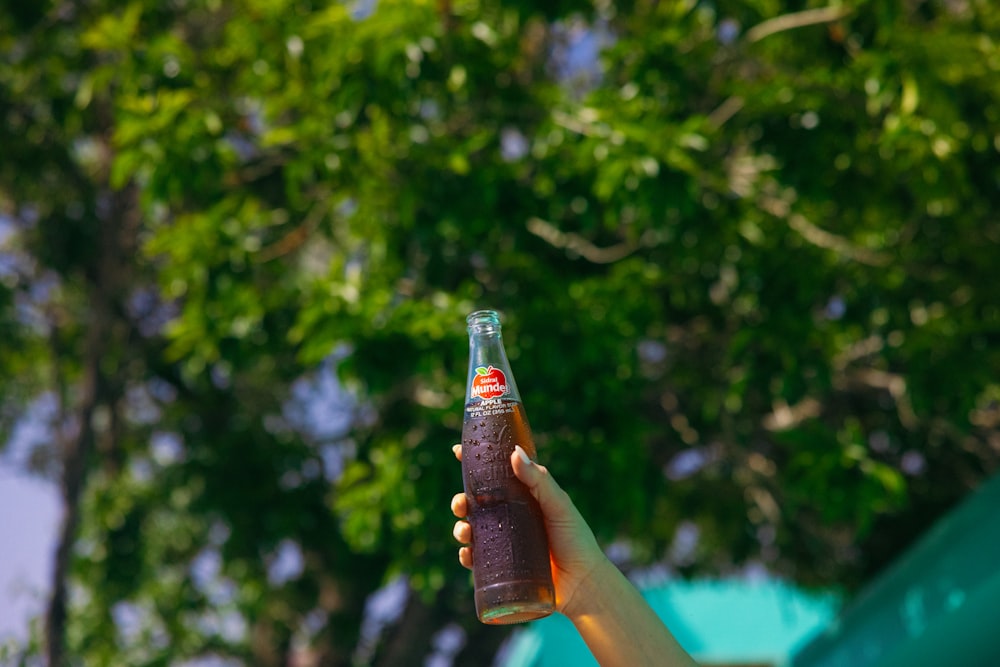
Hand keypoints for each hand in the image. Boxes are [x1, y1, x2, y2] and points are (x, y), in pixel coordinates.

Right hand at [450, 443, 608, 617]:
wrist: (582, 584)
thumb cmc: (575, 539)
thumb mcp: (558, 505)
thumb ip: (539, 480)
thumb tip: (514, 453)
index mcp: (522, 498)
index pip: (494, 476)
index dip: (474, 464)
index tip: (457, 451)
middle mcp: (510, 518)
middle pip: (476, 505)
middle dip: (460, 501)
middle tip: (461, 504)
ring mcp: (504, 543)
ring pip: (471, 531)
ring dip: (460, 529)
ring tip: (465, 532)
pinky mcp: (502, 568)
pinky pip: (476, 560)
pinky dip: (467, 556)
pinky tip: (468, 555)